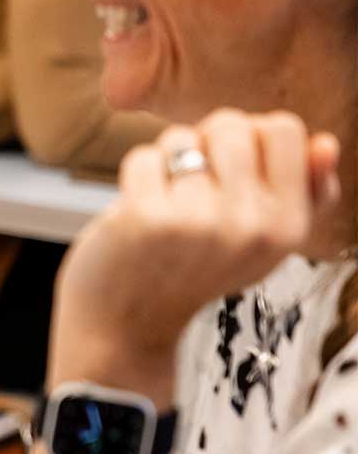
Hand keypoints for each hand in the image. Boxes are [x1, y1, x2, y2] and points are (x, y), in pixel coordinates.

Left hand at [51, 109, 340, 394]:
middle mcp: (252, 225)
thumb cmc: (194, 272)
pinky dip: (135, 177)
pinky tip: (138, 212)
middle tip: (192, 185)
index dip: (249, 135)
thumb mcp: (262, 243)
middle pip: (232, 124)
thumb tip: (325, 144)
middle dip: (204, 141)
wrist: (128, 329)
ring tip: (167, 201)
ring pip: (181, 138)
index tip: (231, 168)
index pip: (284, 128)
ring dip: (166, 161)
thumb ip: (303, 193)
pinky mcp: (147, 219)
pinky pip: (143, 157)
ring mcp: (199, 222)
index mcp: (289, 226)